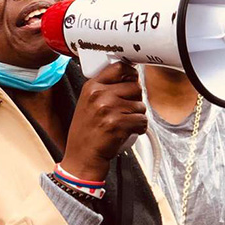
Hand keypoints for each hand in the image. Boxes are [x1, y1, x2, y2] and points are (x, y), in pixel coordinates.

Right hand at [62, 62, 147, 181]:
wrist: (82, 157)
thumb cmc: (86, 133)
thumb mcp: (88, 103)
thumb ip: (104, 88)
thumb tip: (130, 77)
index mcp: (91, 87)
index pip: (119, 67)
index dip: (131, 74)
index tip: (132, 80)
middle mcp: (99, 95)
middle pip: (135, 86)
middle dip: (135, 100)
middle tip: (126, 111)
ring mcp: (108, 109)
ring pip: (140, 105)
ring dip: (137, 116)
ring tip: (124, 123)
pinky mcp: (118, 124)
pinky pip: (142, 121)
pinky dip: (139, 128)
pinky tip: (128, 131)